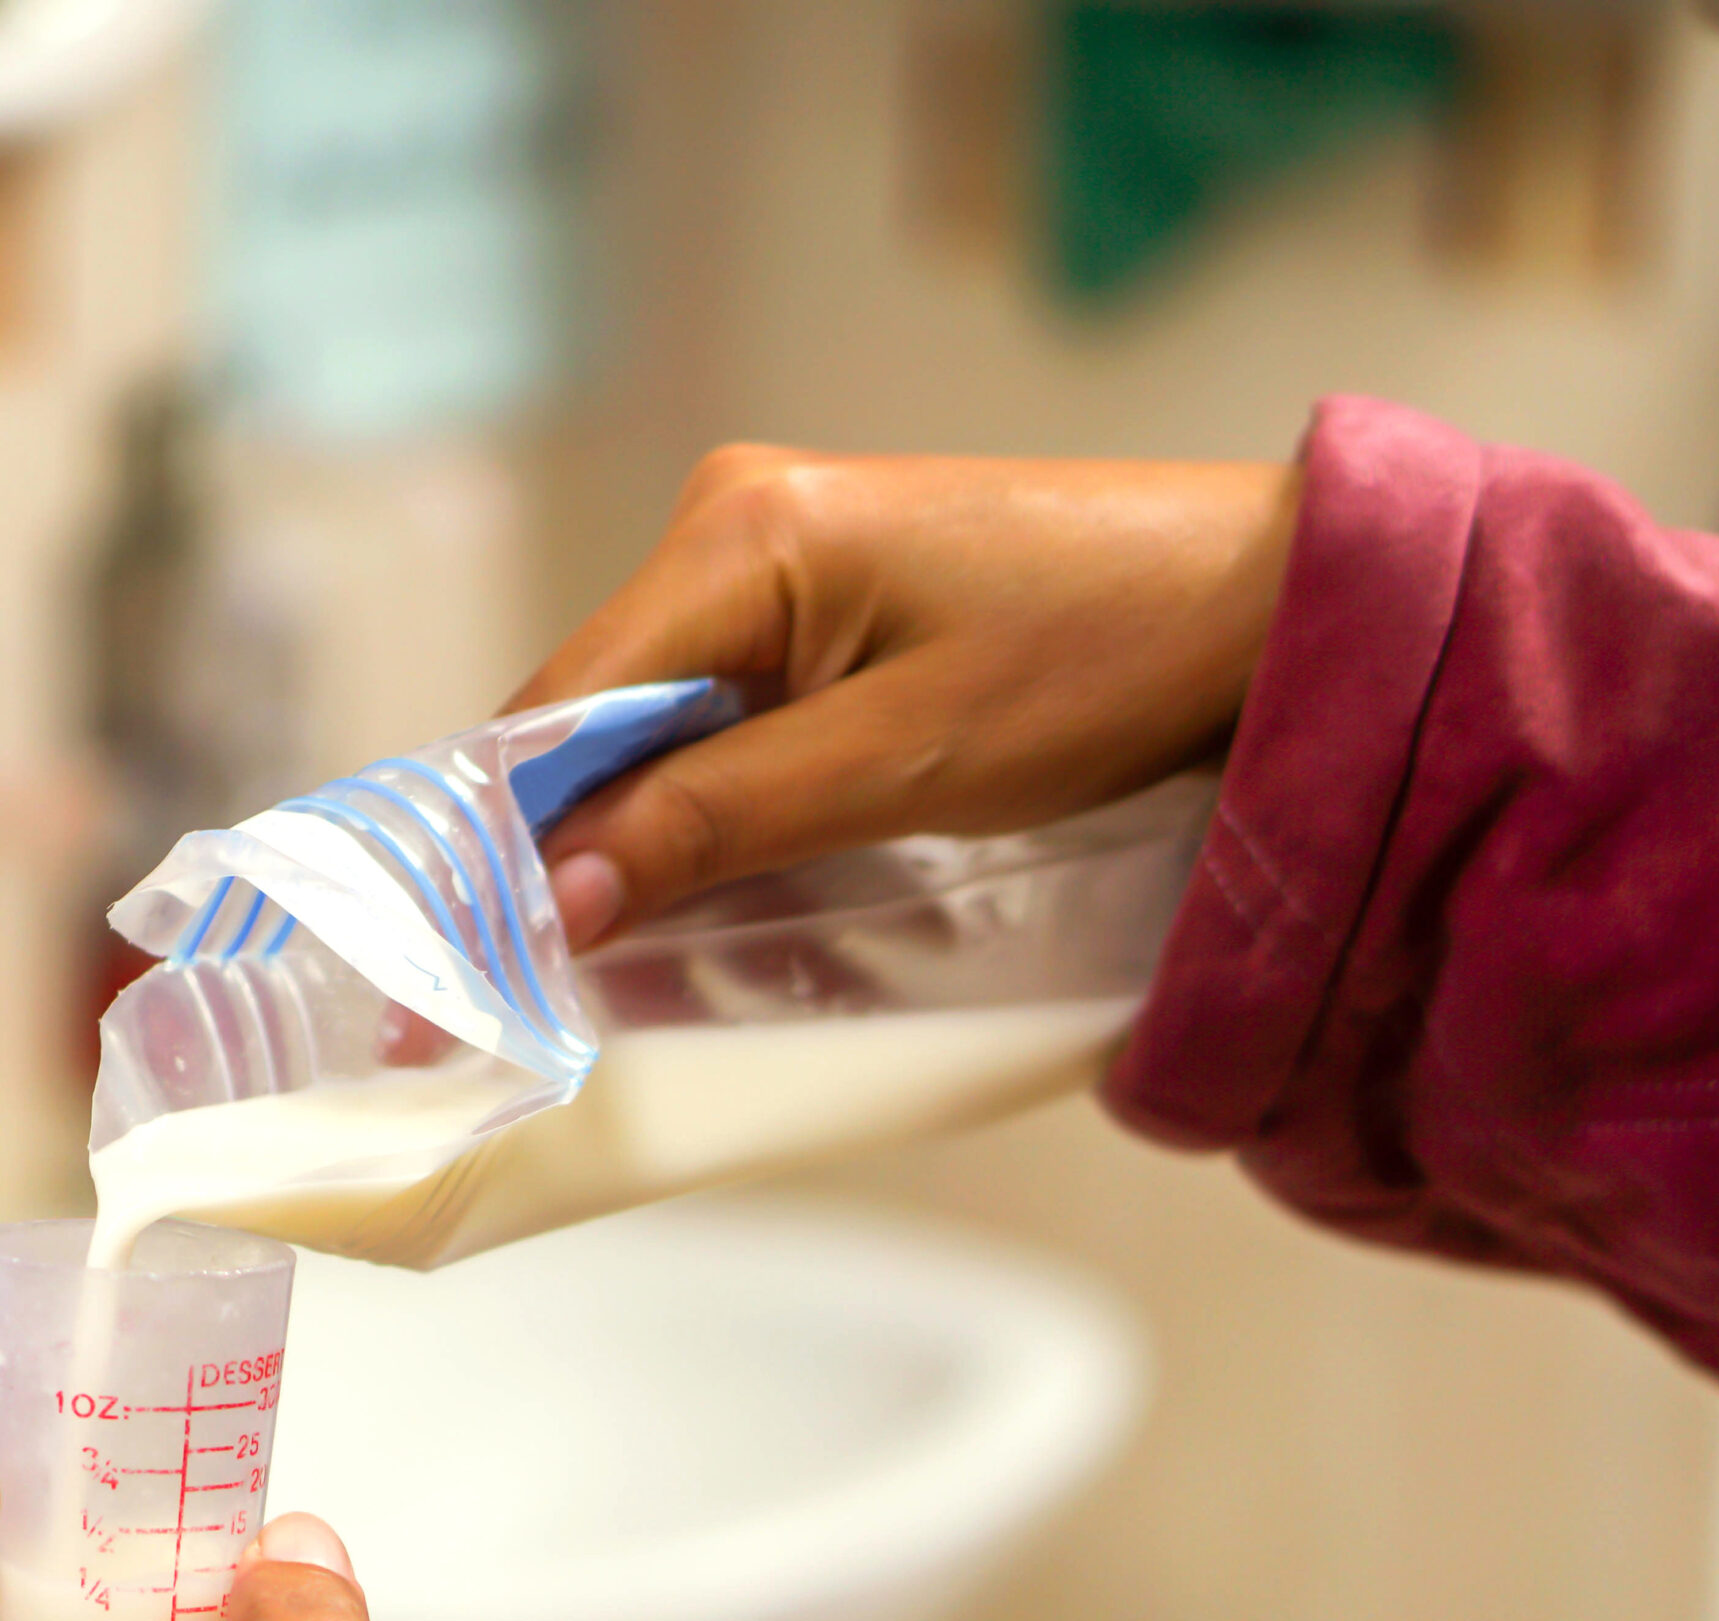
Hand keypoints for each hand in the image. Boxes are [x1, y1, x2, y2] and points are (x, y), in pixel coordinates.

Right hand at [512, 446, 1302, 944]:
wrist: (1258, 604)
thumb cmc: (1102, 663)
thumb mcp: (899, 764)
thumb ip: (715, 823)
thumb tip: (556, 895)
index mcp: (735, 534)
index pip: (554, 707)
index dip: (499, 847)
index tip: (459, 973)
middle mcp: (728, 525)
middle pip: (589, 720)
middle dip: (574, 855)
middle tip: (552, 997)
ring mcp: (775, 562)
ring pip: (653, 733)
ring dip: (650, 845)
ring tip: (648, 961)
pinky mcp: (825, 606)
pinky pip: (722, 725)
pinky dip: (714, 814)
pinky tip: (731, 888)